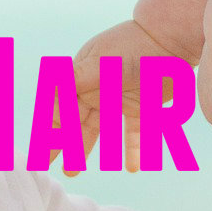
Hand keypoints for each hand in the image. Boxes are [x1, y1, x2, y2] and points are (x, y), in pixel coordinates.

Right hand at [57, 19, 180, 176]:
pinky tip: (133, 167)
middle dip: (62, 143)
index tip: (40, 151)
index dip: (49, 129)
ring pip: (98, 129)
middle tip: (49, 165)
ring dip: (85, 148)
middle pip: (75, 122)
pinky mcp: (142, 107)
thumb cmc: (133, 47)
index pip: (60, 107)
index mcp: (81, 77)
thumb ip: (74, 79)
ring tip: (73, 169)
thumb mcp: (101, 62)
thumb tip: (48, 87)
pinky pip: (134, 133)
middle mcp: (97, 89)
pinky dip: (134, 150)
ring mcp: (118, 99)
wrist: (171, 40)